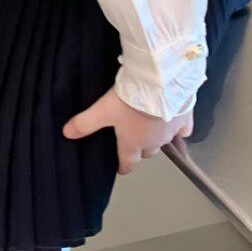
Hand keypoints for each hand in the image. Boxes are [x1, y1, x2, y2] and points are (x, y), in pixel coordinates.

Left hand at [61, 87, 193, 174]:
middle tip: (131, 137)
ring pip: (163, 141)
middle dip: (139, 147)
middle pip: (146, 151)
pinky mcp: (185, 120)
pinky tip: (172, 120)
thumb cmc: (130, 99)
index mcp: (134, 143)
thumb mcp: (103, 109)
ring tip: (148, 126)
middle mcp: (154, 143)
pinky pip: (182, 130)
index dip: (123, 165)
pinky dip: (177, 128)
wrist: (160, 83)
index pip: (128, 162)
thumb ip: (85, 122)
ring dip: (156, 137)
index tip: (120, 167)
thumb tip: (66, 133)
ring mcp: (172, 132)